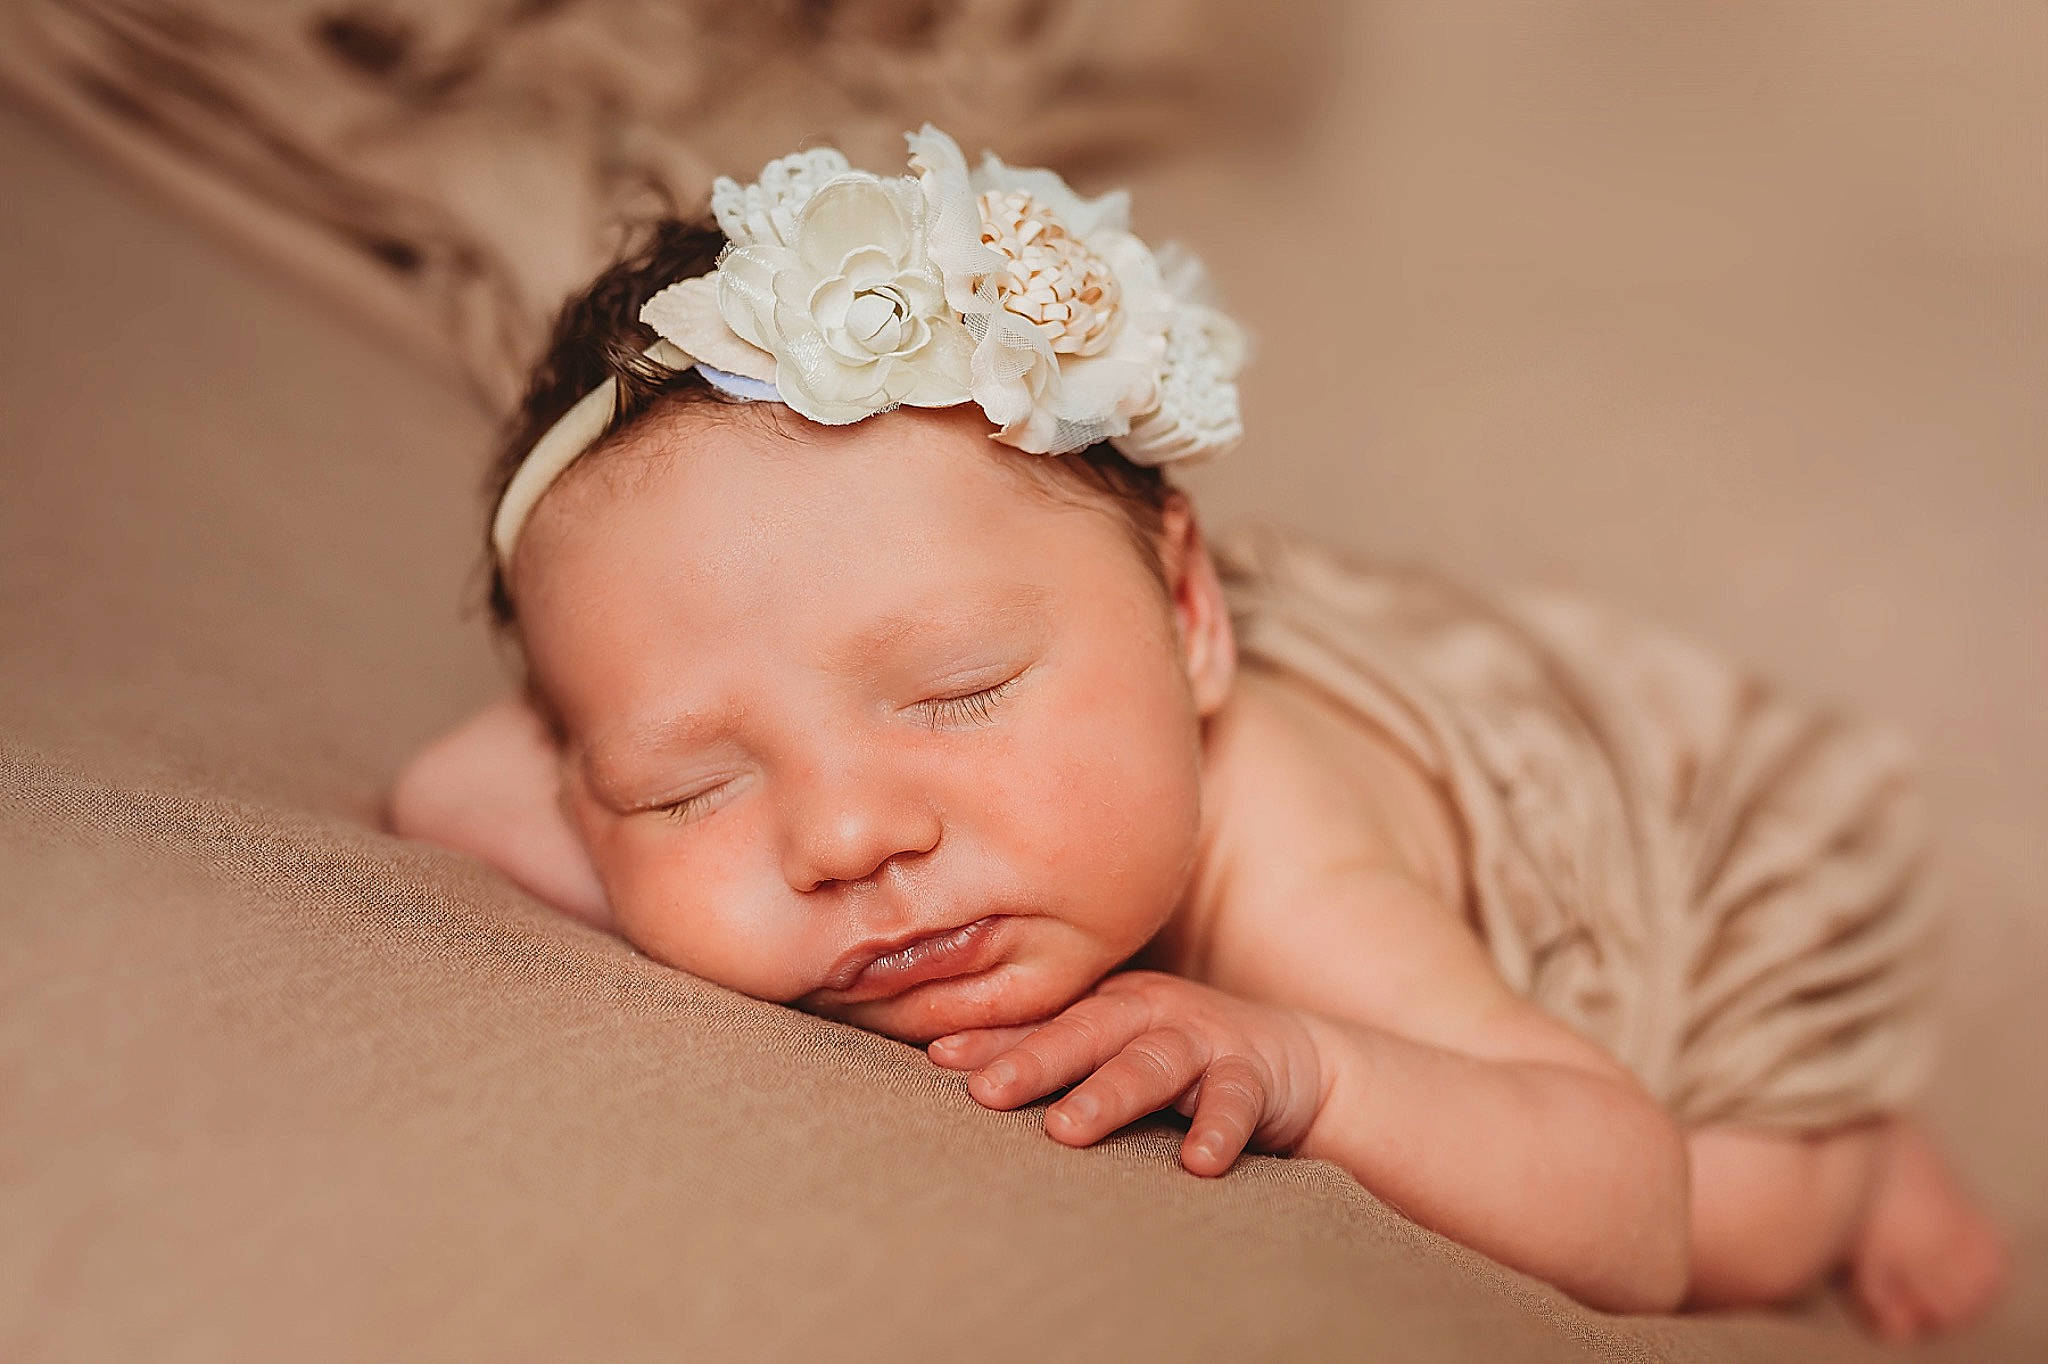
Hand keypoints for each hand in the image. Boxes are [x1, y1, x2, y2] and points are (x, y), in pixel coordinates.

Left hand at [926, 970, 1329, 1176]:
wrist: (1288, 1057)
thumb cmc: (1174, 1052)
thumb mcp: (1109, 1045)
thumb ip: (1040, 1051)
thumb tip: (939, 1058)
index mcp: (1106, 1004)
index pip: (1042, 1023)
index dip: (992, 1041)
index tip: (939, 1061)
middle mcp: (1149, 1012)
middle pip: (1087, 1033)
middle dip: (1037, 1061)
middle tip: (989, 1093)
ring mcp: (1202, 1039)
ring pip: (1151, 1065)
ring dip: (1109, 1095)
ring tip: (1068, 1131)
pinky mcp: (1253, 1074)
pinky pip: (1234, 1101)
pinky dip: (1218, 1129)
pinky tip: (1198, 1164)